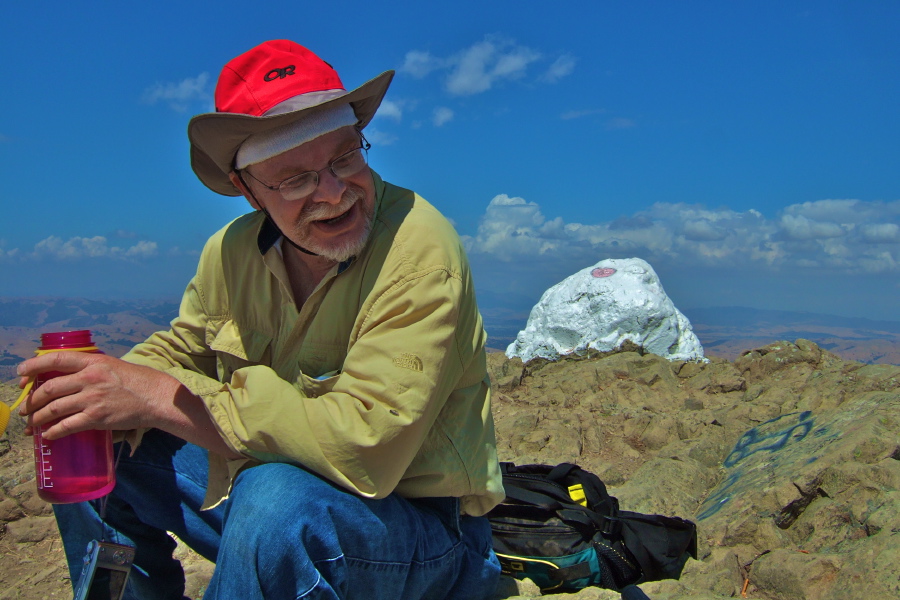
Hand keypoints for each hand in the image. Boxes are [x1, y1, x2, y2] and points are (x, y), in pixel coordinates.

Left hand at [17, 352, 177, 439]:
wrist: (157, 397)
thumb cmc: (137, 381)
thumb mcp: (112, 365)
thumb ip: (91, 369)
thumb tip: (69, 377)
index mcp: (93, 363)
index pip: (55, 359)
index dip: (33, 366)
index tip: (20, 374)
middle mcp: (90, 379)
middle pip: (49, 388)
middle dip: (32, 401)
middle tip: (26, 409)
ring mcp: (92, 399)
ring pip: (53, 409)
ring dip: (37, 418)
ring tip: (32, 424)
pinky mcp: (97, 418)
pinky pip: (66, 426)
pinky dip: (53, 432)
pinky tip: (48, 435)